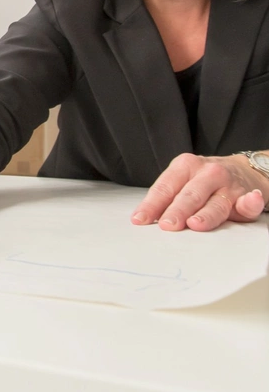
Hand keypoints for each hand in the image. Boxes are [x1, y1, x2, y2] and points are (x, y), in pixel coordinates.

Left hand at [132, 153, 267, 230]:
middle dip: (177, 211)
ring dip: (206, 214)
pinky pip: (249, 202)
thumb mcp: (183, 180)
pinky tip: (250, 200)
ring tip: (196, 224)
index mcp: (185, 166)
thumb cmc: (204, 180)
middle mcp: (207, 173)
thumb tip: (143, 218)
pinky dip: (250, 202)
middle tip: (167, 225)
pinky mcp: (248, 196)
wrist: (244, 169)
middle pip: (189, 195)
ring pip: (216, 203)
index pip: (165, 187)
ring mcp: (229, 184)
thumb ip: (167, 198)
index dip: (152, 205)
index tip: (140, 220)